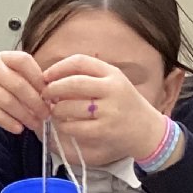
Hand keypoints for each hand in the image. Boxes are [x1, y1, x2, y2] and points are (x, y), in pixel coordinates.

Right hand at [0, 51, 47, 134]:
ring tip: (34, 124)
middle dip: (36, 103)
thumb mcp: (2, 73)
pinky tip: (17, 128)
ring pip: (7, 100)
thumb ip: (22, 80)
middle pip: (18, 85)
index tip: (50, 95)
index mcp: (2, 57)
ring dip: (24, 115)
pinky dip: (7, 122)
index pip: (25, 62)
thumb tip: (49, 98)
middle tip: (46, 115)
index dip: (39, 79)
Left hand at [42, 54, 170, 166]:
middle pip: (73, 84)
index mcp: (113, 74)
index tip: (46, 76)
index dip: (58, 67)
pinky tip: (65, 125)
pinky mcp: (104, 130)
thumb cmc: (124, 105)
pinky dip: (64, 126)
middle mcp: (112, 89)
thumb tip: (53, 78)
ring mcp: (109, 110)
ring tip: (55, 111)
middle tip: (45, 95)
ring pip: (70, 106)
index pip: (80, 62)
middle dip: (53, 89)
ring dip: (57, 109)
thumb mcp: (113, 83)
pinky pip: (74, 127)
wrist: (147, 131)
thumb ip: (89, 77)